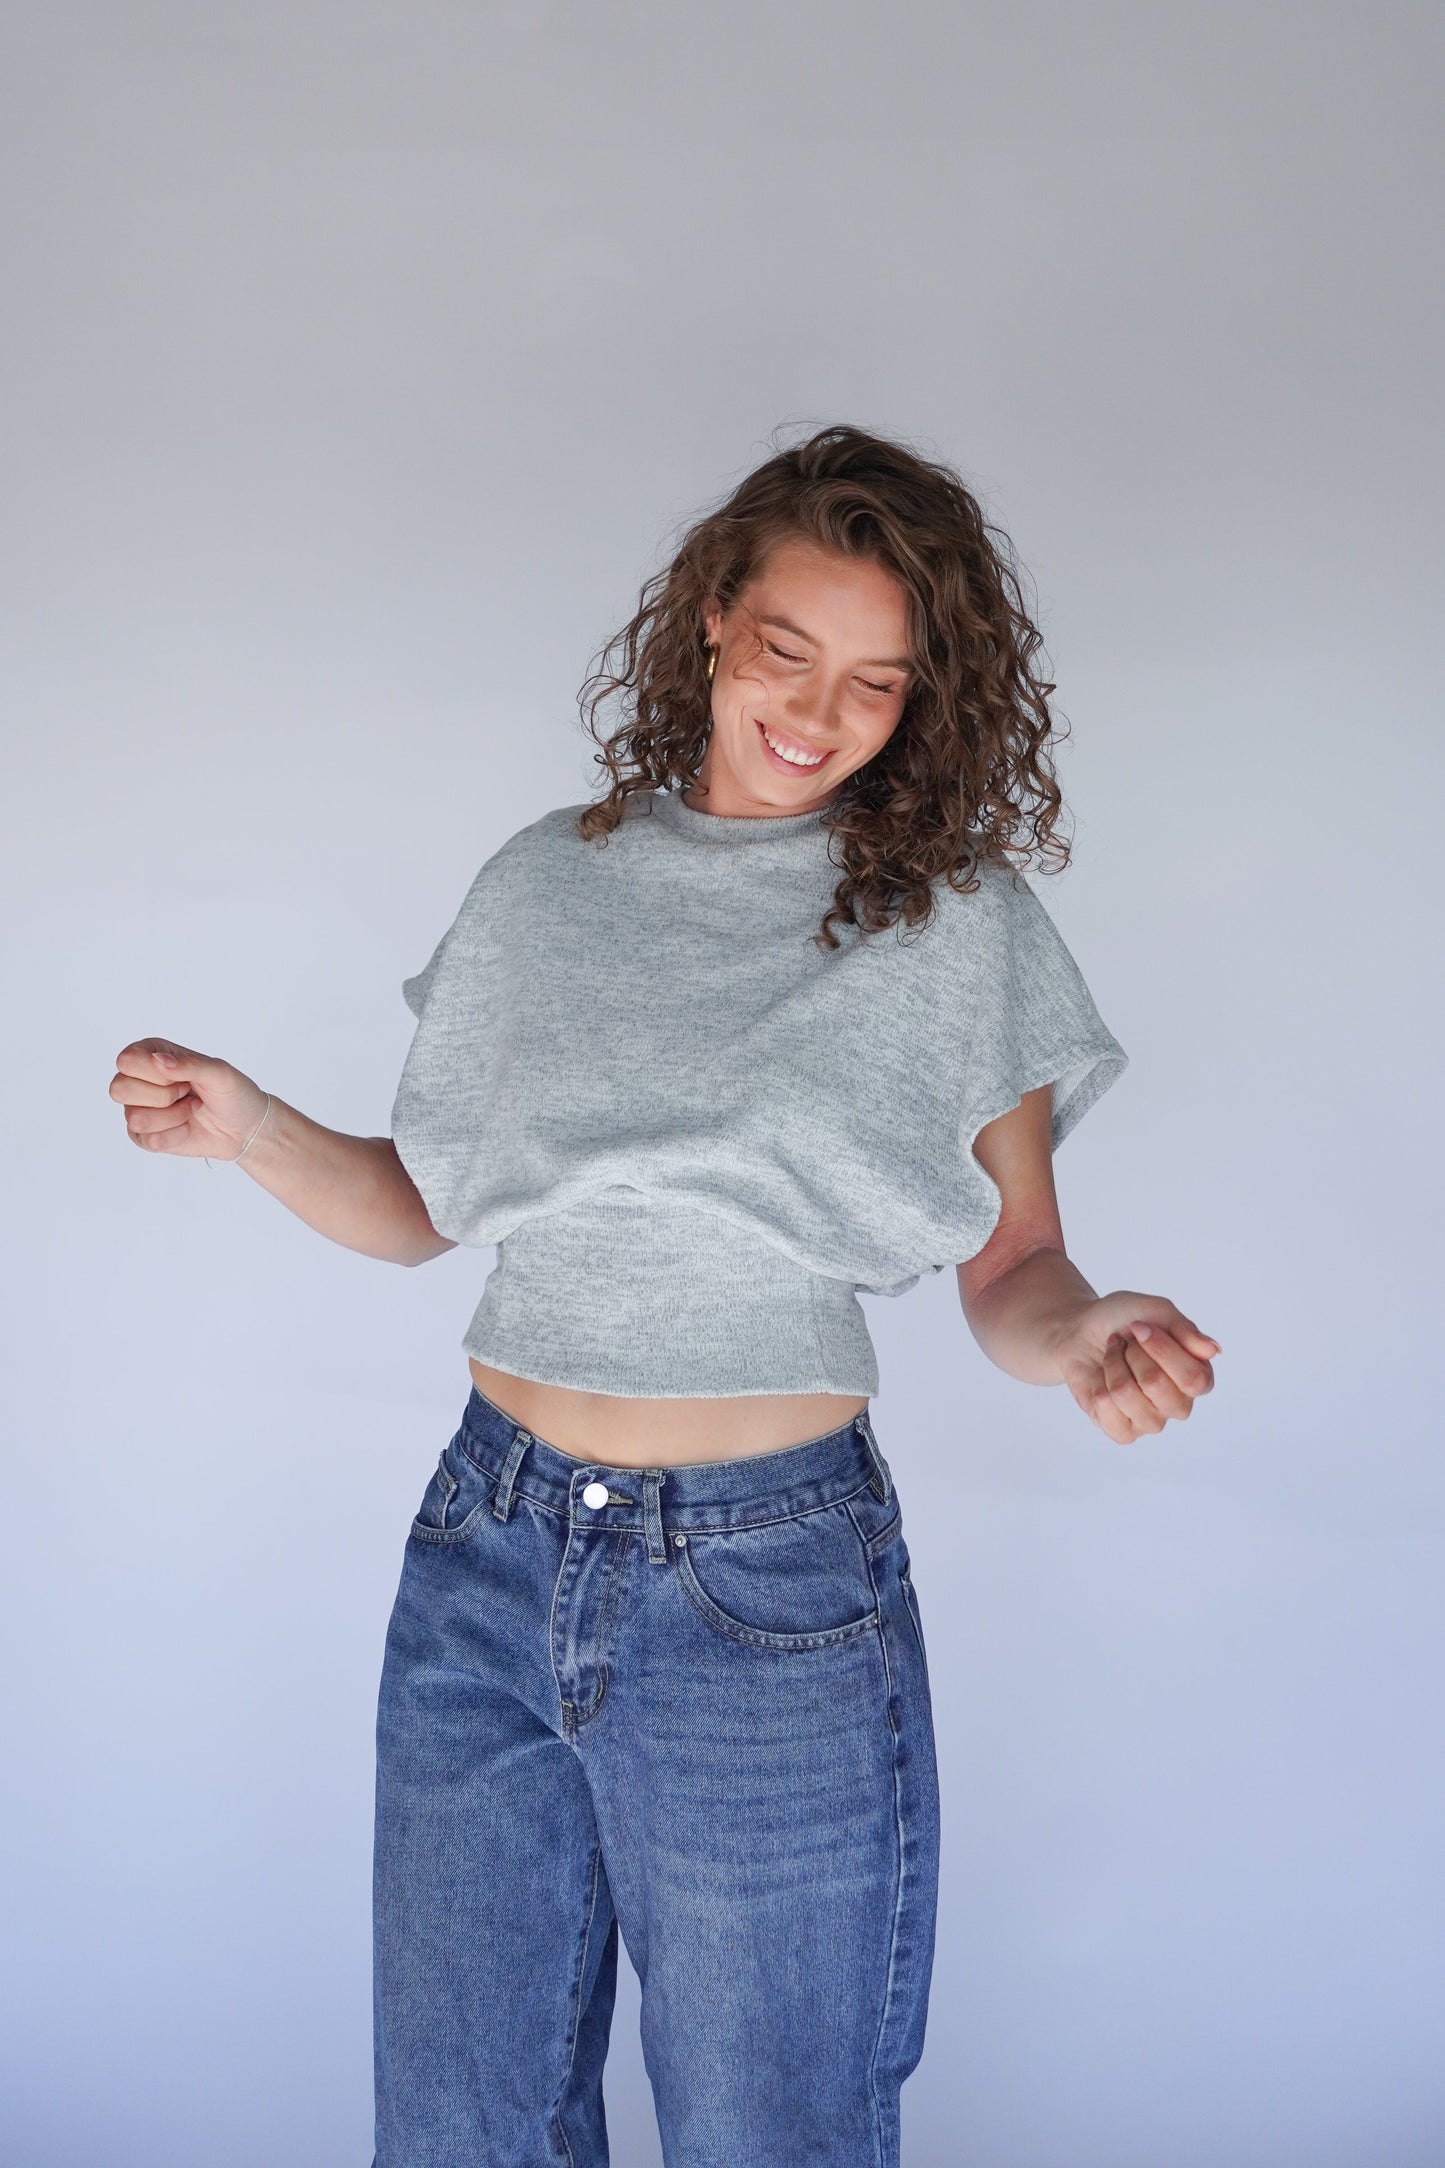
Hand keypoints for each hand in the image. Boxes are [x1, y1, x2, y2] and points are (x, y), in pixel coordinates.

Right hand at [110, 1038, 267, 1161]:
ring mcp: (138, 1108)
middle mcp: (138, 1079)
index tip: (183, 1077)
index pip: (127, 1060)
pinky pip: (147, 1140)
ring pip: (135, 1118)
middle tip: (186, 1092)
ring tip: (191, 1108)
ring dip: (173, 1117)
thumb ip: (189, 1064)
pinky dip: (175, 1135)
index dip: (155, 1073)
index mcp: (151, 1053)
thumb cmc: (233, 1093)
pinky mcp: (144, 1136)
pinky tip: (187, 1126)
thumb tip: (158, 1061)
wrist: (245, 1128)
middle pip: (119, 1089)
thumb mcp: (219, 1072)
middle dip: (162, 1096)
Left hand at [1052, 1291, 1218, 1443]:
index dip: (1163, 1350)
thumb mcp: (1155, 1311)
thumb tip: (1214, 1350)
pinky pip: (1106, 1410)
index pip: (1194, 1378)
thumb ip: (1184, 1329)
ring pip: (1126, 1394)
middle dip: (1132, 1355)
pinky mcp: (1123, 1433)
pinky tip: (1103, 1380)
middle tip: (1127, 1345)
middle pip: (1156, 1385)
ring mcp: (1152, 1422)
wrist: (1080, 1332)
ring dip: (1112, 1365)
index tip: (1139, 1326)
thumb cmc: (1123, 1321)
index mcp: (1197, 1377)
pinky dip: (1097, 1386)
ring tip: (1113, 1357)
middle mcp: (1179, 1404)